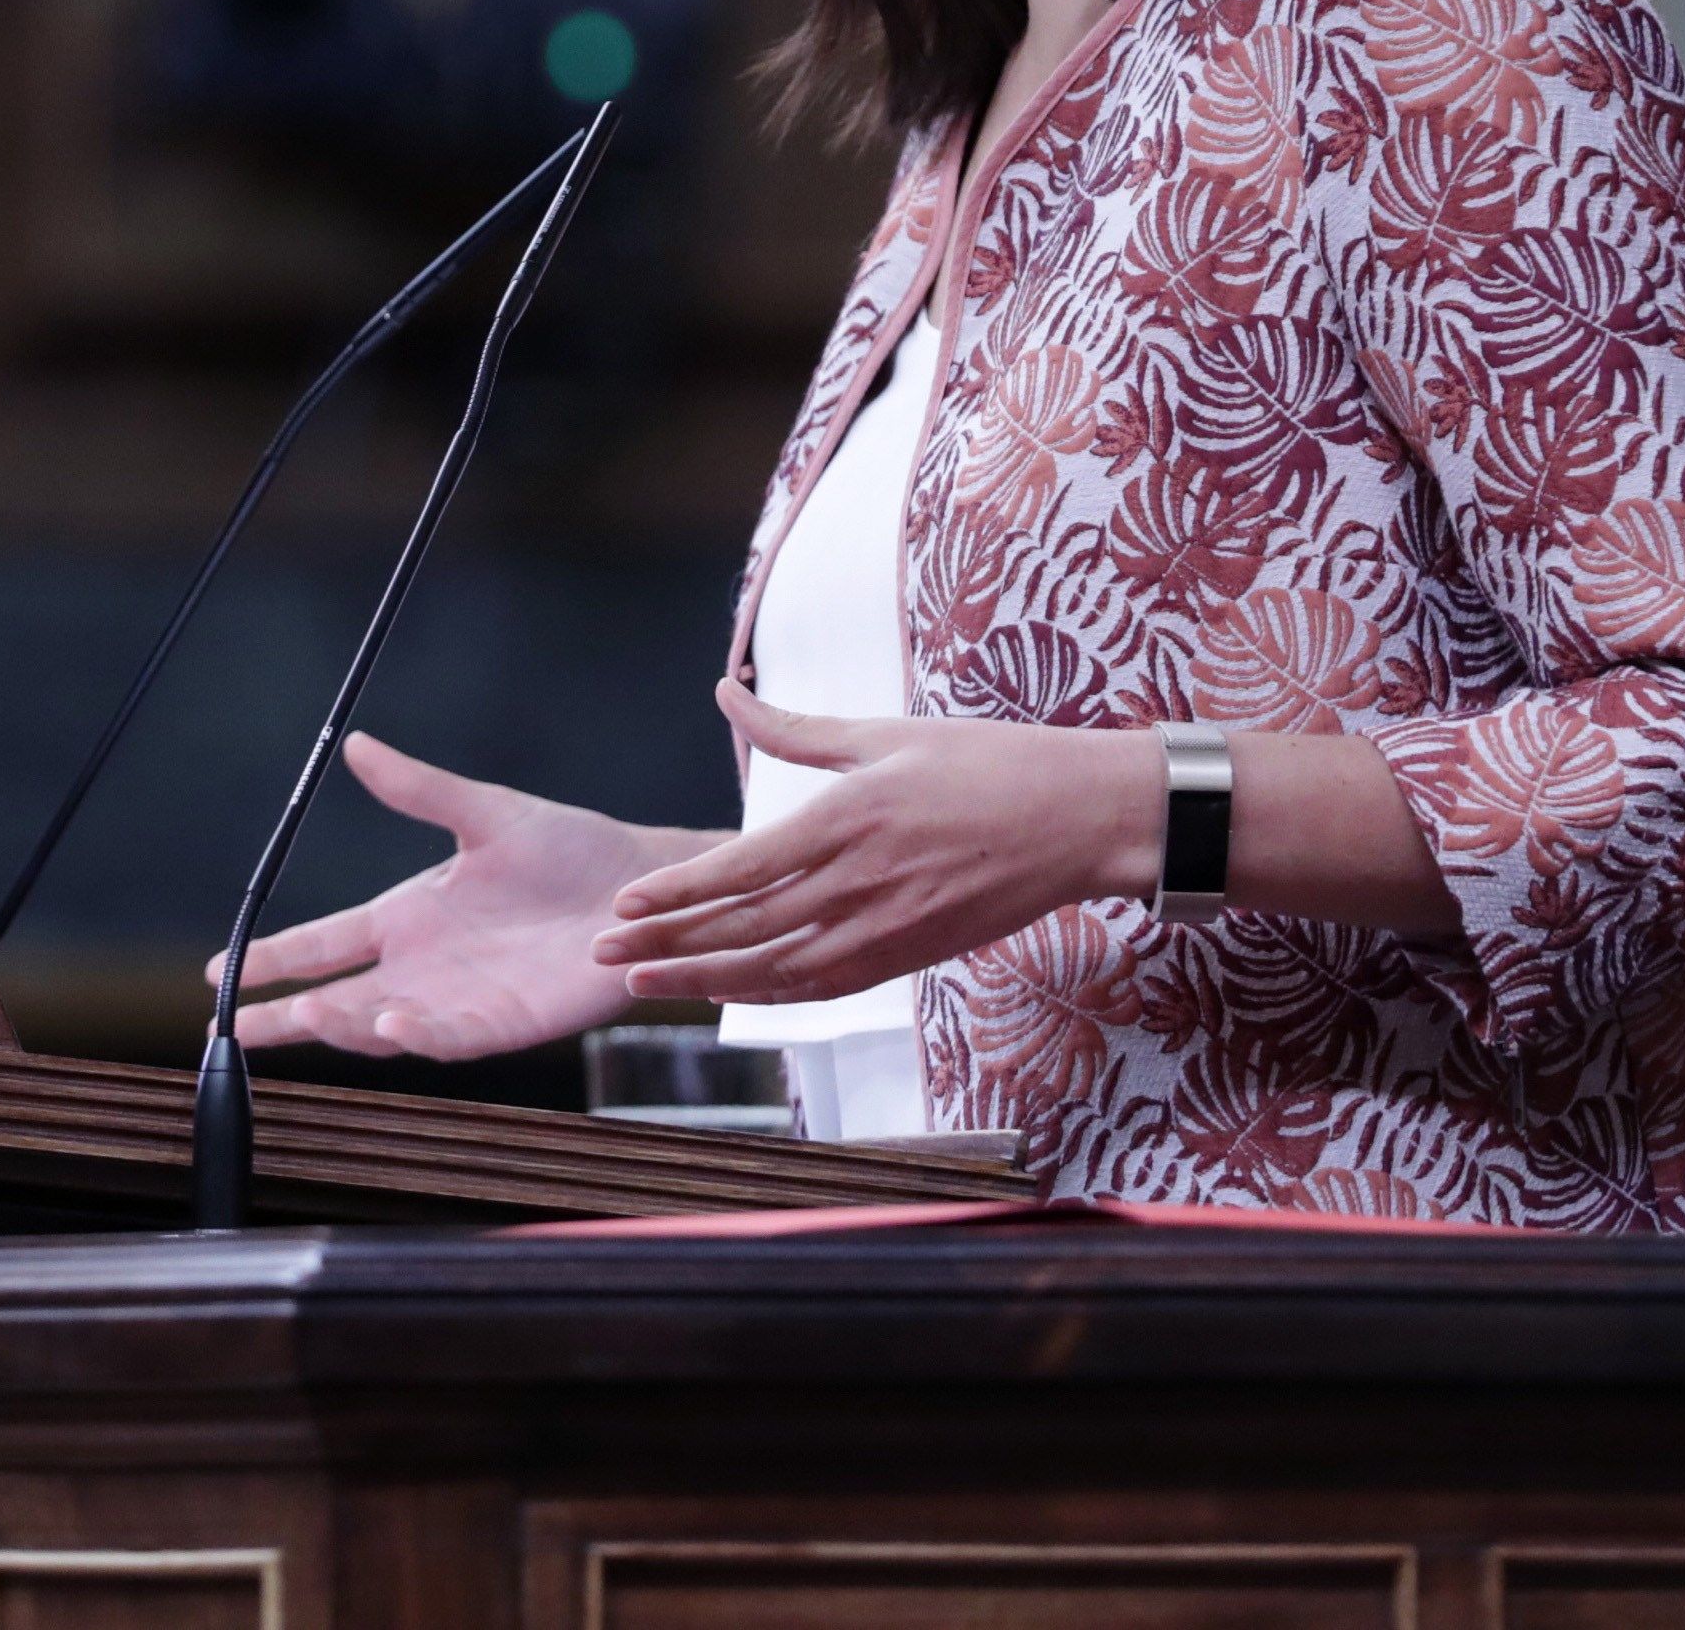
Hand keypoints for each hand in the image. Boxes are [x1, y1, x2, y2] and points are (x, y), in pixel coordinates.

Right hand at [207, 733, 696, 1058]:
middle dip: (287, 1014)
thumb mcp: (485, 812)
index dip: (274, 958)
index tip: (217, 970)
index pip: (325, 941)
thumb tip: (357, 745)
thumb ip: (419, 788)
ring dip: (343, 1025)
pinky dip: (418, 1035)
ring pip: (383, 1024)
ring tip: (306, 1014)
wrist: (642, 888)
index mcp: (410, 915)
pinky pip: (451, 1038)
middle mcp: (425, 966)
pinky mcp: (505, 1024)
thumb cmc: (570, 850)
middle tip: (237, 1025)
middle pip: (338, 998)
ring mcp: (460, 1000)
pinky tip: (391, 1022)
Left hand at [589, 681, 1153, 1005]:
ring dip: (707, 979)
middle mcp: (859, 882)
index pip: (742, 868)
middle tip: (605, 955)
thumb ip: (795, 729)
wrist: (1080, 819)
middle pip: (745, 928)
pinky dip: (770, 992)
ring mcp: (886, 928)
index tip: (623, 905)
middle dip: (668, 944)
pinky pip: (825, 986)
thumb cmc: (987, 762)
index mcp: (849, 818)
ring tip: (648, 984)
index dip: (678, 892)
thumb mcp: (886, 733)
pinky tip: (731, 990)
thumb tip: (723, 692)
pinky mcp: (909, 955)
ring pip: (777, 970)